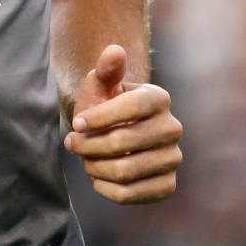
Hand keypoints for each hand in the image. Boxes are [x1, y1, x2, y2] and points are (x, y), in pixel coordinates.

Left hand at [65, 44, 181, 203]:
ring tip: (84, 158)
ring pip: (125, 170)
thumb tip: (114, 51)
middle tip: (72, 143)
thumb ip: (106, 70)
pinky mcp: (166, 185)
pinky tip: (97, 177)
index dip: (99, 117)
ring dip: (94, 166)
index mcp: (159, 98)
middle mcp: (173, 128)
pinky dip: (105, 188)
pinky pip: (131, 194)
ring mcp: (173, 158)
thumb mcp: (100, 86)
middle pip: (123, 142)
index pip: (131, 107)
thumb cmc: (103, 106)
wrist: (111, 133)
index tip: (75, 123)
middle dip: (89, 145)